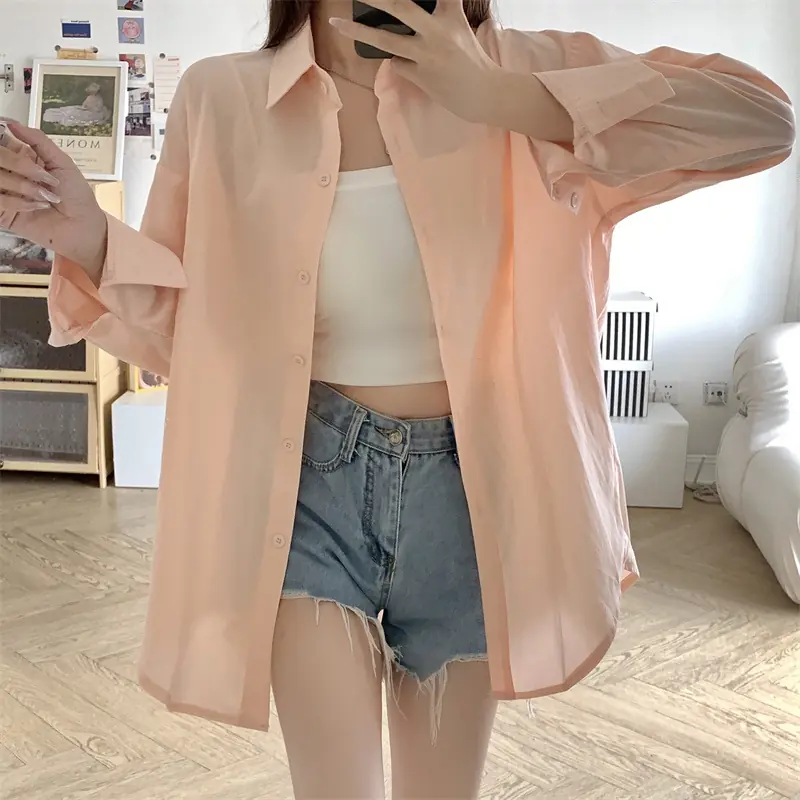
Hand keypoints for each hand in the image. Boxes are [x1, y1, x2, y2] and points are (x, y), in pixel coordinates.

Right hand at [0, 120, 107, 278]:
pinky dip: (16, 202)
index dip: (3, 140)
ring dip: (21, 186)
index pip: (1, 141)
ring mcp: (5, 191)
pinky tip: (35, 207)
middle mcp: (9, 172)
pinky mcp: (3, 212)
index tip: (15, 147)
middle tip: (41, 177)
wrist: (82, 227)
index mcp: (21, 157)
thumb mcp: (62, 162)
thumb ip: (38, 140)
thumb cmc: (77, 195)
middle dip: (19, 165)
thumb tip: (12, 122)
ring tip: (45, 196)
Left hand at [330, 0, 502, 123]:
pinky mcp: (420, 76)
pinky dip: (396, 60)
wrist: (483, 93)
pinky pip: (397, 63)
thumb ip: (442, 10)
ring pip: (386, 39)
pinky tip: (406, 62)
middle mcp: (437, 31)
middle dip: (376, 0)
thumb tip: (404, 11)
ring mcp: (427, 54)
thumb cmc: (471, 60)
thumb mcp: (460, 27)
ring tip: (337, 25)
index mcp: (450, 15)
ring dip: (359, 32)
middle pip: (401, 7)